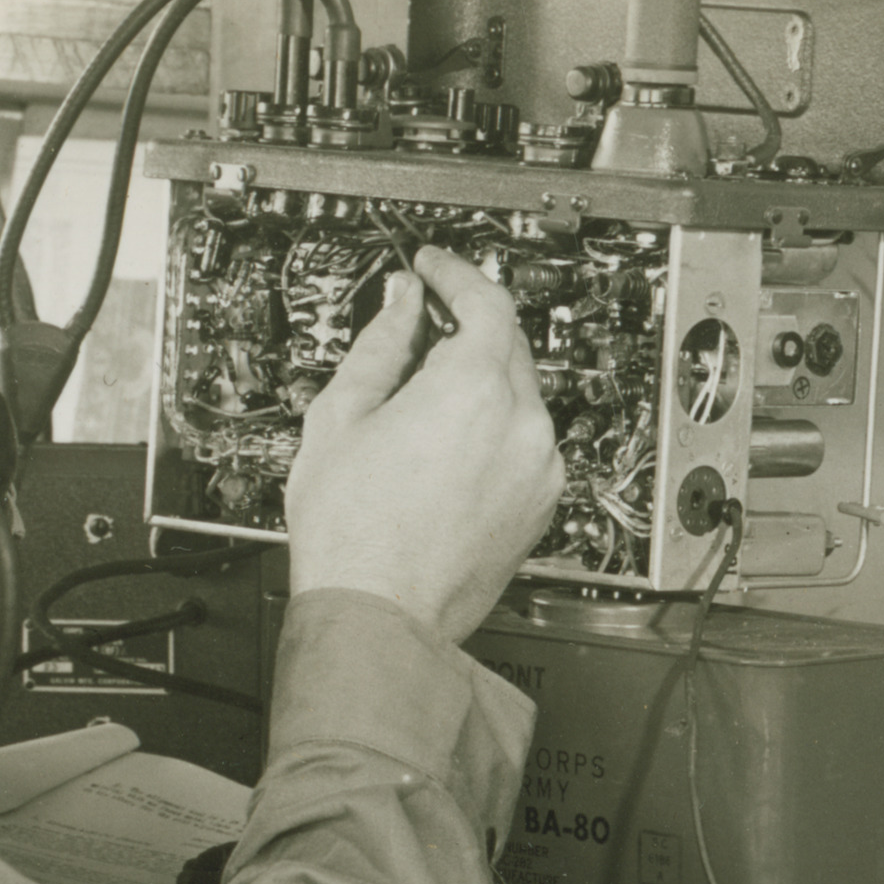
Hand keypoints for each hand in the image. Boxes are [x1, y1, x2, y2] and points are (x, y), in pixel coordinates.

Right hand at [283, 246, 564, 646]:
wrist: (379, 614)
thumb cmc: (352, 534)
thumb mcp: (340, 417)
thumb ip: (380, 345)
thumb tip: (402, 305)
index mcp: (474, 390)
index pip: (485, 300)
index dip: (456, 273)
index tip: (434, 268)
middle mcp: (522, 424)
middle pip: (508, 343)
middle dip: (468, 327)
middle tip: (424, 327)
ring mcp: (539, 467)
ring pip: (520, 395)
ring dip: (483, 382)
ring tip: (426, 402)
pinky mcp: (542, 502)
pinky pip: (527, 442)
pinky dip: (497, 428)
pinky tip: (449, 448)